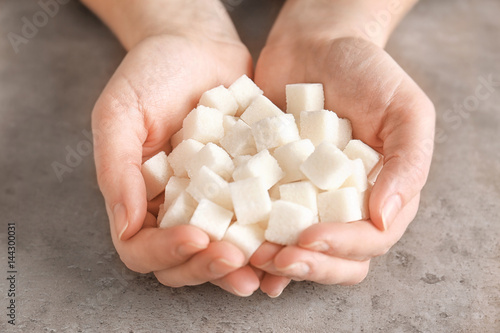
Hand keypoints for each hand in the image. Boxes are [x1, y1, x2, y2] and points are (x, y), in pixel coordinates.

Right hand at [92, 33, 262, 295]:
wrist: (199, 45)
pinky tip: (290, 240)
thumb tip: (126, 227)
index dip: (165, 252)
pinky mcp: (247, 188)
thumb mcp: (120, 114)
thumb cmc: (152, 74)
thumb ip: (117, 170)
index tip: (197, 236)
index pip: (141, 247)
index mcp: (141, 198)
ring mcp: (214, 202)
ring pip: (223, 251)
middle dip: (207, 266)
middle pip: (184, 261)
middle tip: (235, 258)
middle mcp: (176, 209)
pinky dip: (270, 238)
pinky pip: (257, 222)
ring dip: (242, 266)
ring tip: (269, 266)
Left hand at [251, 32, 434, 292]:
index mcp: (379, 195)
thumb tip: (384, 219)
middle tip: (278, 258)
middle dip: (307, 265)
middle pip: (333, 258)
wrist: (314, 44)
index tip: (310, 238)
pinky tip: (236, 245)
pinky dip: (250, 238)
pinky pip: (261, 220)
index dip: (341, 248)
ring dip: (276, 262)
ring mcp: (305, 199)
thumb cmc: (367, 71)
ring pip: (296, 249)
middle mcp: (342, 206)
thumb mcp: (406, 109)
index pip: (369, 240)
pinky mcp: (270, 185)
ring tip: (253, 256)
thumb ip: (408, 164)